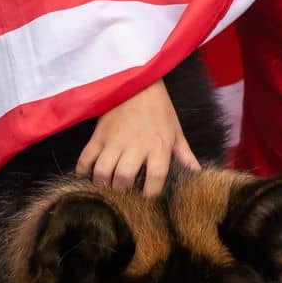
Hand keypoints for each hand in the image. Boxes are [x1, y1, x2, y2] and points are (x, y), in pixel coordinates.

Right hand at [76, 79, 198, 196]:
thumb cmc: (160, 111)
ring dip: (103, 183)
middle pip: (123, 177)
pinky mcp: (98, 135)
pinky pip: (85, 158)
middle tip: (123, 193)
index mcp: (158, 146)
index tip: (147, 198)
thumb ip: (185, 157)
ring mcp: (114, 140)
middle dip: (122, 191)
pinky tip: (88, 176)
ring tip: (107, 186)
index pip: (156, 177)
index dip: (151, 193)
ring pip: (102, 171)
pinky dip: (83, 171)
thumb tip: (198, 175)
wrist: (138, 84)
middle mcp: (135, 145)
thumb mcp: (176, 133)